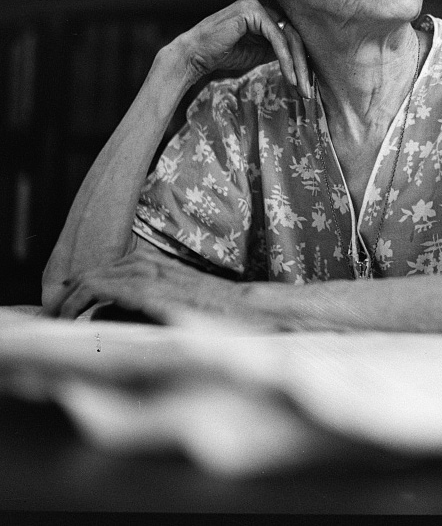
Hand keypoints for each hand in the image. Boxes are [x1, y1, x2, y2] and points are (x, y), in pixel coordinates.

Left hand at [43, 241, 253, 322]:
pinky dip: (77, 302)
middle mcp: (148, 264)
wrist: (245, 310)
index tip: (63, 311)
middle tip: (50, 320)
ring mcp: (147, 274)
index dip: (80, 289)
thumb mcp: (177, 304)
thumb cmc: (217, 313)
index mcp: (155, 266)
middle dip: (66, 296)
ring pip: (90, 279)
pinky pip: (97, 288)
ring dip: (67, 301)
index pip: (106, 271)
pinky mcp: (146, 289)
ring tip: (54, 322)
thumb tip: (109, 317)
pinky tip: (68, 319)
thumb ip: (147, 304)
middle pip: (93, 273)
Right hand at [170, 0, 311, 95]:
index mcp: (271, 9)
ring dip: (298, 66)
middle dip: (304, 66)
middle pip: (297, 35)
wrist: (197, 54)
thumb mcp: (262, 51)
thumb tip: (308, 59)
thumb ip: (282, 48)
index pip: (297, 34)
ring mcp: (261, 3)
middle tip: (308, 90)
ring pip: (291, 36)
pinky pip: (278, 38)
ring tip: (301, 87)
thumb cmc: (226, 52)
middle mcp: (268, 2)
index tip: (309, 84)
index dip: (305, 60)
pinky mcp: (253, 10)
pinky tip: (289, 76)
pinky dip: (285, 60)